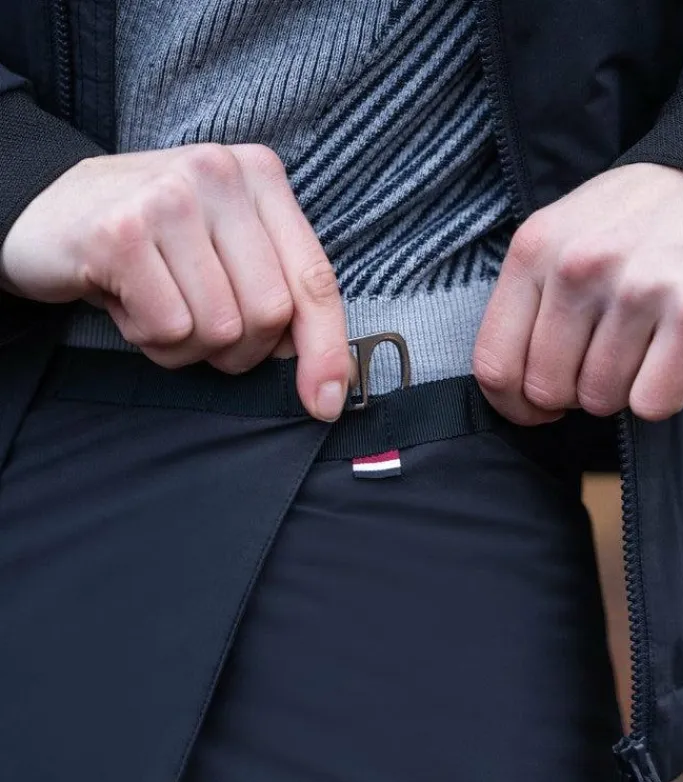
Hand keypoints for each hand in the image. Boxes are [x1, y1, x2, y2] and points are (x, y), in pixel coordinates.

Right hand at [0, 144, 349, 421]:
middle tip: (197, 325)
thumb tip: (327, 374)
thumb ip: (277, 290)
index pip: (315, 278)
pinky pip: (168, 329)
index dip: (326, 348)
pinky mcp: (122, 232)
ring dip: (186, 345)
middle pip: (269, 313)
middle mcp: (222, 174)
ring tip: (156, 304)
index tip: (326, 401)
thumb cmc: (152, 241)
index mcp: (261, 177)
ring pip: (220, 328)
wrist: (50, 214)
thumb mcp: (223, 249)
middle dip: (238, 349)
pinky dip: (148, 338)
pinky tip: (126, 300)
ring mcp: (171, 197)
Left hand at [474, 164, 682, 423]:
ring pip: (600, 400)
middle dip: (569, 393)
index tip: (531, 405)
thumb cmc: (631, 220)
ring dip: (616, 391)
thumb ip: (525, 301)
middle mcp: (580, 267)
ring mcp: (639, 290)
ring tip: (634, 350)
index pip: (494, 364)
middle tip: (593, 366)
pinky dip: (657, 396)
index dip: (511, 403)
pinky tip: (666, 358)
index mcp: (534, 249)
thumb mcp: (557, 235)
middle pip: (547, 389)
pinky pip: (652, 403)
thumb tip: (510, 385)